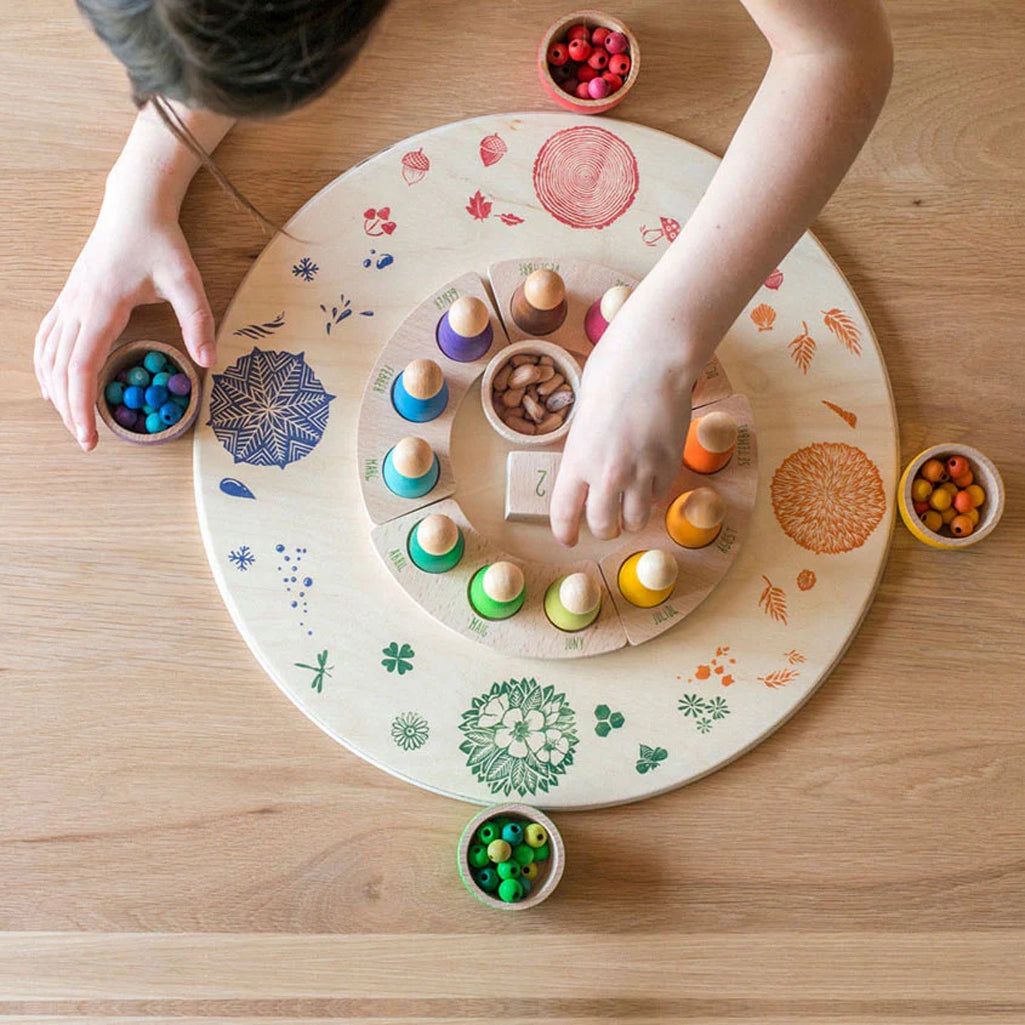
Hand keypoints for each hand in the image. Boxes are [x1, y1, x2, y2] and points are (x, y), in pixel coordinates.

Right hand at [34, 177, 215, 450]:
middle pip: (60, 369)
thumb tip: (208, 362)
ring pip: (47, 354)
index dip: (81, 406)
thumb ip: (198, 321)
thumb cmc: (160, 242)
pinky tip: (52, 383)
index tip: (90, 437)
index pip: (81, 368)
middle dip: (70, 409)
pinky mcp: (70, 297)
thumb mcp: (187, 280)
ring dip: (55, 390)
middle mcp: (76, 306)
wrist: (133, 205)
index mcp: (101, 307)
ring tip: (71, 420)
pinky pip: (48, 337)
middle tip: (87, 441)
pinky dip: (45, 366)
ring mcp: (68, 301)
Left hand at [549, 304, 696, 545]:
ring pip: (637, 519)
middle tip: (607, 523)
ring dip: (632, 519)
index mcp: (577, 459)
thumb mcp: (584, 415)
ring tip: (631, 509)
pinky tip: (650, 481)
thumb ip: (584, 449)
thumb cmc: (612, 373)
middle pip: (604, 525)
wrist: (653, 358)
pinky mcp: (669, 464)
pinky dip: (654, 495)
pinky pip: (659, 496)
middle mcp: (607, 473)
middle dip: (605, 529)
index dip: (566, 532)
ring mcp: (641, 471)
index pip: (565, 513)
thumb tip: (588, 468)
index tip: (569, 539)